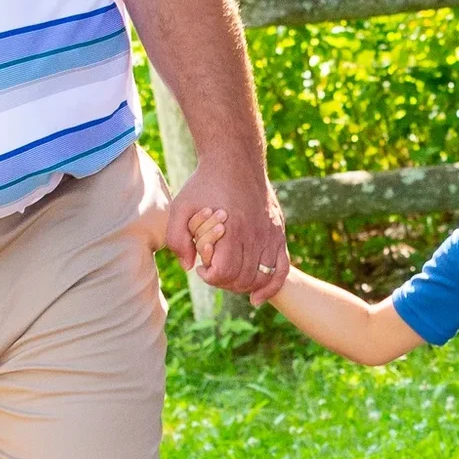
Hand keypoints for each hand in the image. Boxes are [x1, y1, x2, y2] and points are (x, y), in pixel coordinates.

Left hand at [161, 164, 287, 297]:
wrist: (235, 159)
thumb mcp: (180, 207)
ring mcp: (269, 235)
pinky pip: (282, 268)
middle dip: (224, 282)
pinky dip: (271, 287)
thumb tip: (189, 266)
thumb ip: (177, 239)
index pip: (224, 273)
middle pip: (242, 279)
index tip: (202, 268)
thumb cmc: (204, 184)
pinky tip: (257, 298)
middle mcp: (253, 235)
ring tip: (229, 276)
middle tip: (213, 271)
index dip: (210, 277)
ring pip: (260, 277)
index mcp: (230, 230)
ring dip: (243, 286)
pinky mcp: (278, 233)